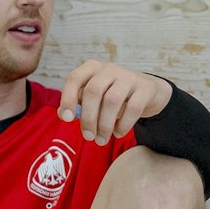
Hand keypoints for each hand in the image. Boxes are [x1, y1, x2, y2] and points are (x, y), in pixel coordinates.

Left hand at [56, 61, 171, 145]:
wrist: (147, 91)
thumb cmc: (113, 95)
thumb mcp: (95, 98)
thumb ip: (77, 104)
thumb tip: (62, 114)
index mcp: (92, 68)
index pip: (74, 78)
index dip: (68, 98)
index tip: (66, 119)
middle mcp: (109, 68)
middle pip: (93, 91)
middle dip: (88, 118)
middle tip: (88, 137)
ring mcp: (128, 76)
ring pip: (112, 100)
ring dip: (104, 125)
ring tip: (101, 140)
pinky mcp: (144, 88)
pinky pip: (132, 108)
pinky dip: (123, 125)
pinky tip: (118, 133)